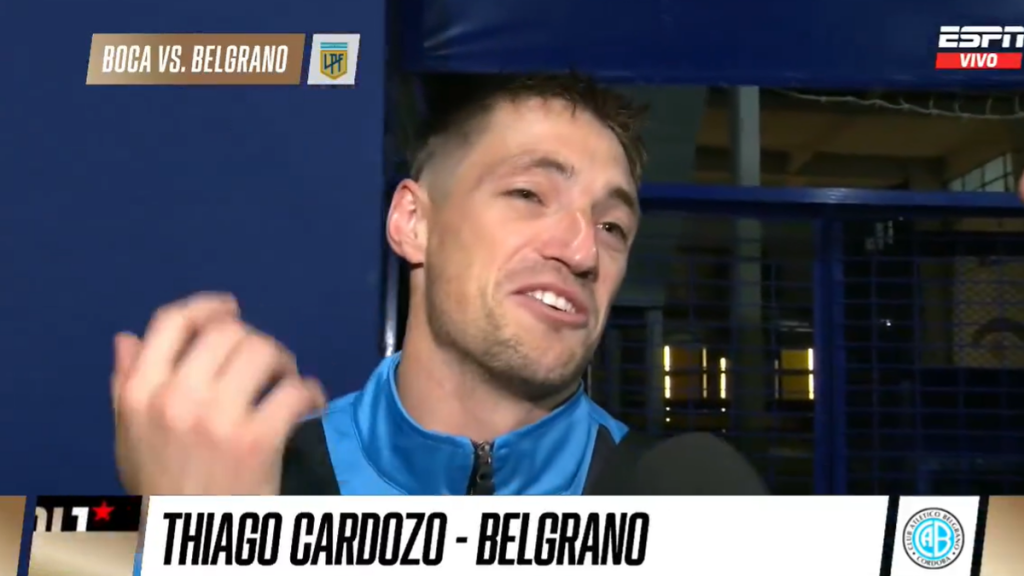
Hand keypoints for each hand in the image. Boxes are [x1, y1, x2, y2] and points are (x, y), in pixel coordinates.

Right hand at [112, 292, 325, 494]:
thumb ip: (125, 385)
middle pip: (227, 332)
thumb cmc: (161, 485)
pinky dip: (310, 393)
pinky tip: (308, 406)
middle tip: (267, 365)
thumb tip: (126, 338)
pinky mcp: (256, 440)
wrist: (190, 536)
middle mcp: (175, 397)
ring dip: (284, 363)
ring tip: (285, 383)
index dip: (206, 307)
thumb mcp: (129, 437)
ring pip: (263, 351)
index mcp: (140, 393)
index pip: (171, 322)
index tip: (230, 309)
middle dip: (255, 341)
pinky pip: (295, 391)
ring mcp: (217, 418)